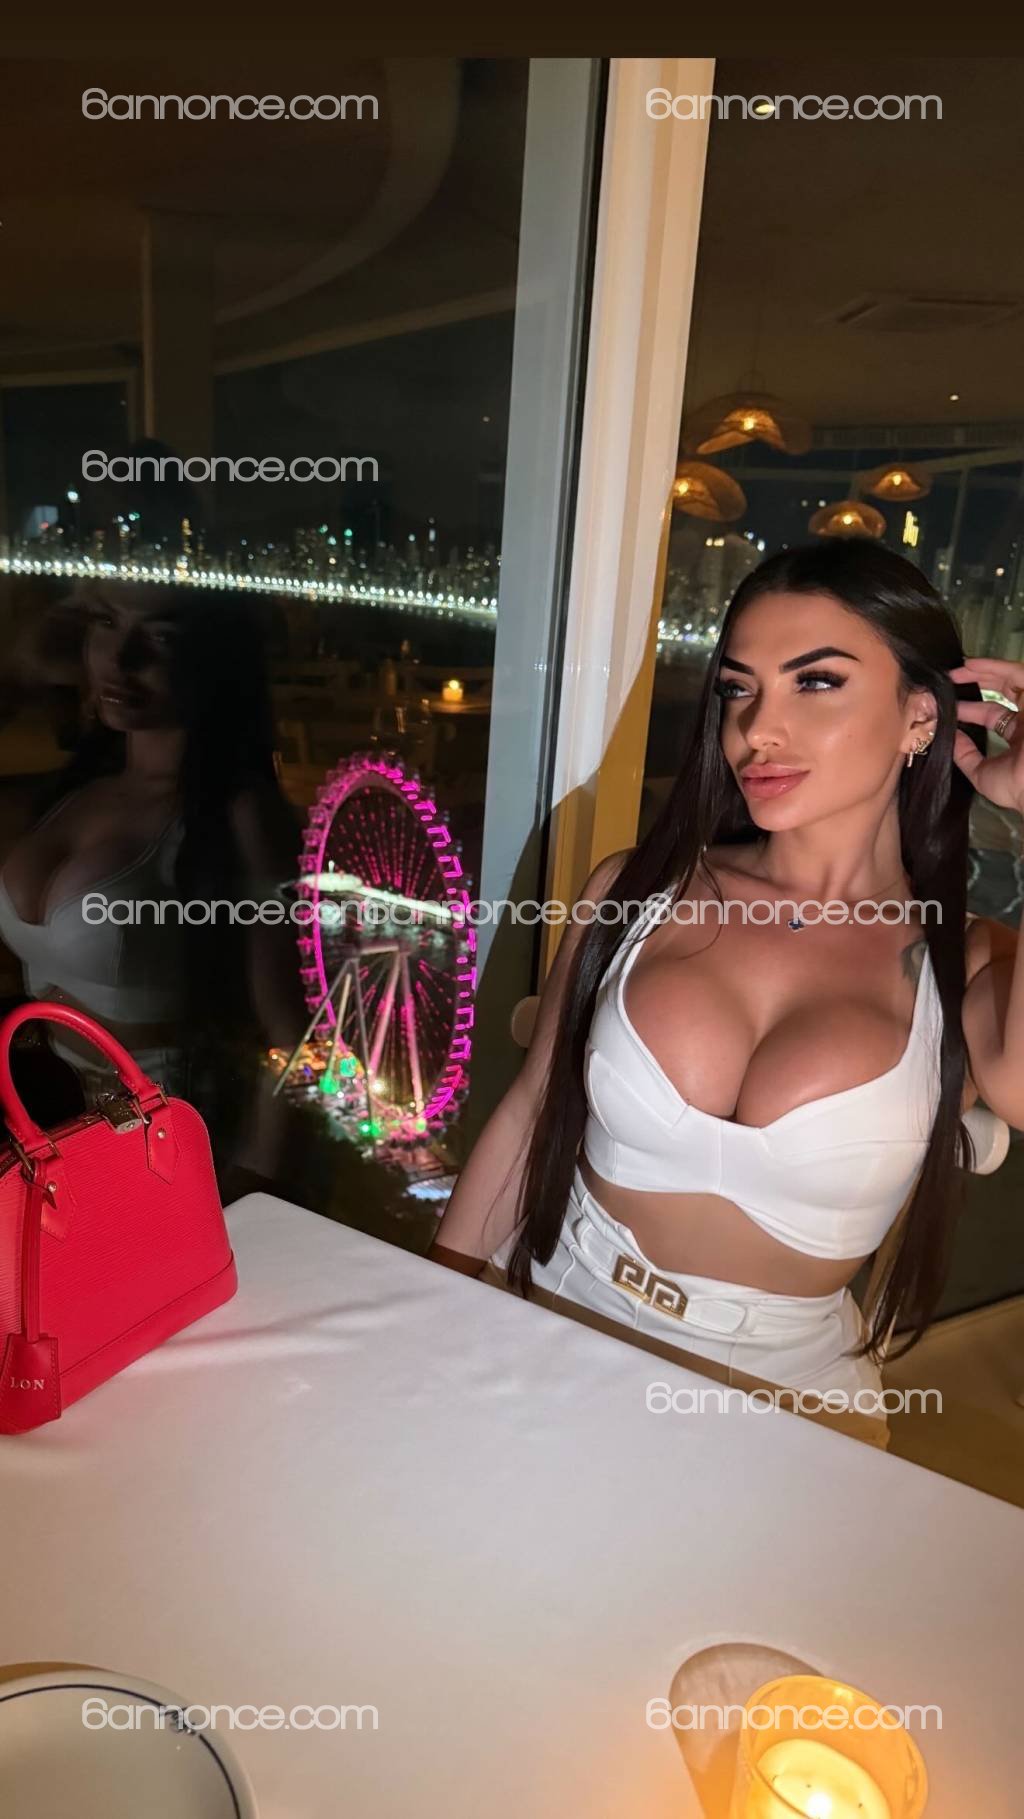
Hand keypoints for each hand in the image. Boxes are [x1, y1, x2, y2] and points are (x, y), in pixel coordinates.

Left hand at [948, 657, 1023, 813]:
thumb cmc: (1017, 787)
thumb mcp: (982, 774)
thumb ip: (965, 755)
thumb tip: (949, 738)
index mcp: (1019, 737)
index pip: (993, 715)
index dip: (970, 708)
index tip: (947, 704)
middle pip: (1004, 692)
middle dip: (977, 682)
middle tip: (951, 679)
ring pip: (1010, 679)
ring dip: (984, 671)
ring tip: (957, 668)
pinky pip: (1018, 673)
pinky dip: (994, 666)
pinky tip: (971, 665)